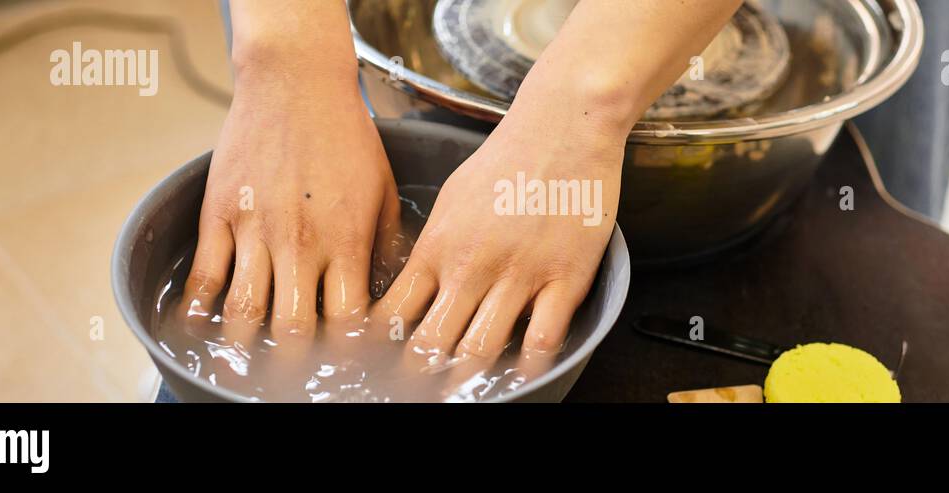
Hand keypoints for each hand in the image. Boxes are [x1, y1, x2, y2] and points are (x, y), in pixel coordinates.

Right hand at [181, 69, 400, 348]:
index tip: (345, 368)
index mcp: (346, 241)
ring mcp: (255, 228)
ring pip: (244, 310)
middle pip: (291, 328)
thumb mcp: (384, 191)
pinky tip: (199, 329)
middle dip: (292, 365)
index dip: (345, 355)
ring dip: (244, 347)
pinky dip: (199, 310)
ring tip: (246, 367)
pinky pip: (206, 274)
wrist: (296, 82)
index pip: (346, 321)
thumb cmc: (348, 136)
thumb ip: (387, 246)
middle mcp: (300, 242)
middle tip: (292, 380)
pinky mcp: (220, 213)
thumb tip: (394, 293)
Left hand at [376, 108, 623, 374]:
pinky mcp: (565, 278)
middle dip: (422, 374)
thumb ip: (434, 247)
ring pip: (482, 348)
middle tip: (421, 389)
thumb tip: (415, 287)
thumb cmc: (507, 158)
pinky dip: (529, 364)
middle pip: (433, 342)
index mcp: (438, 247)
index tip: (383, 365)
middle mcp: (472, 266)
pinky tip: (522, 372)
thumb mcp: (451, 199)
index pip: (395, 314)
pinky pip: (543, 337)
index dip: (385, 348)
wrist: (564, 125)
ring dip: (469, 377)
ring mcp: (520, 275)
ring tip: (464, 391)